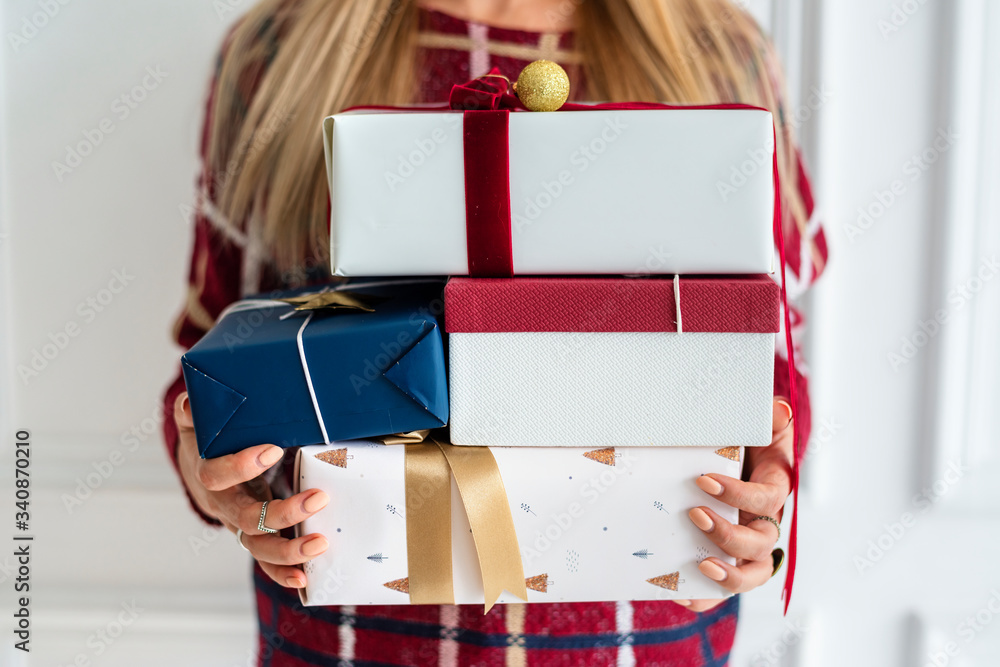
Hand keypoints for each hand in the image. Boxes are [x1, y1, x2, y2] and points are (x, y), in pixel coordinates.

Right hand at [173, 392, 329, 588]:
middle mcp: (224, 506)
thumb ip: (193, 413)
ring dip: (288, 550)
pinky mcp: (254, 537)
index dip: (241, 465)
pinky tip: (305, 579)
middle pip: (246, 519)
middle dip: (282, 514)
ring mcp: (239, 525)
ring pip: (258, 547)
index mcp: (209, 475)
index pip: (218, 475)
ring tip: (320, 543)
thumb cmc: (208, 444)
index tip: (272, 449)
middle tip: (318, 499)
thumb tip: (189, 400)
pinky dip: (282, 574)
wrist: (201, 472)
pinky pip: (266, 562)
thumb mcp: (199, 426)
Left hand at [676, 398, 793, 611]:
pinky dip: (708, 595)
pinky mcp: (729, 555)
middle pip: (760, 545)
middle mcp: (765, 521)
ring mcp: (748, 544)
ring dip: (727, 576)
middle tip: (695, 515)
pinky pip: (723, 585)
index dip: (739, 494)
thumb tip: (779, 410)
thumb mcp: (760, 426)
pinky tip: (682, 596)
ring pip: (751, 574)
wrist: (742, 454)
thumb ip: (770, 419)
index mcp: (774, 489)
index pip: (765, 499)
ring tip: (699, 567)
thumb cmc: (749, 441)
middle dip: (729, 536)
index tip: (704, 480)